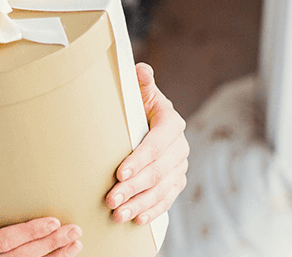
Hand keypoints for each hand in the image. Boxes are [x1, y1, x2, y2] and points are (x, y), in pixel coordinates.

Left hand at [106, 63, 188, 224]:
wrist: (149, 119)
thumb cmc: (138, 104)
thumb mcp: (139, 91)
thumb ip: (141, 82)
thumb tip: (141, 70)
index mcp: (171, 122)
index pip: (156, 144)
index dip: (139, 160)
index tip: (119, 174)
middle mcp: (180, 146)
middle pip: (158, 171)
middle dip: (133, 187)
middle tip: (111, 200)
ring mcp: (179, 166)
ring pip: (162, 189)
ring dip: (140, 204)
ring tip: (119, 214)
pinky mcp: (176, 181)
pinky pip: (167, 199)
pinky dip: (153, 211)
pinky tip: (137, 220)